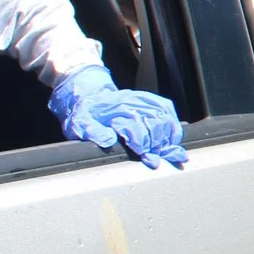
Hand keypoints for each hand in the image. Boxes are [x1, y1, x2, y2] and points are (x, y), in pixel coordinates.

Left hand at [50, 67, 188, 168]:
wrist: (89, 96)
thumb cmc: (85, 114)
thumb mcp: (80, 125)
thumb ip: (94, 132)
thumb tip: (109, 140)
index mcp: (115, 109)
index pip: (137, 127)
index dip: (143, 144)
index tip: (145, 156)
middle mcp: (133, 102)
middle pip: (155, 123)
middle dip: (157, 143)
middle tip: (155, 157)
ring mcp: (143, 99)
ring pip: (164, 117)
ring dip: (167, 136)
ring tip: (166, 150)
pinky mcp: (150, 100)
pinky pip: (168, 110)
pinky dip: (173, 124)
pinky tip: (172, 137)